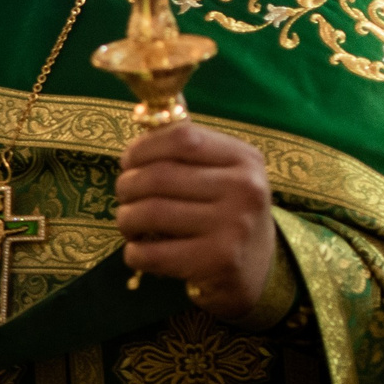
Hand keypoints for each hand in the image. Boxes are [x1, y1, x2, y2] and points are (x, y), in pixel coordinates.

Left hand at [116, 121, 278, 320]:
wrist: (260, 268)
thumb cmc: (227, 211)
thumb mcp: (223, 173)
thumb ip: (187, 148)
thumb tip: (144, 116)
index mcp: (244, 159)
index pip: (182, 138)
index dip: (143, 148)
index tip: (128, 162)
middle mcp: (245, 189)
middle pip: (160, 176)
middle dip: (127, 186)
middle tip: (124, 196)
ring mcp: (234, 226)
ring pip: (151, 213)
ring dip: (126, 219)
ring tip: (129, 223)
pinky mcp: (219, 261)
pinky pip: (154, 253)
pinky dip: (134, 253)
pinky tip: (138, 251)